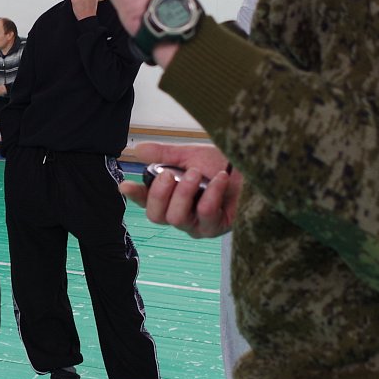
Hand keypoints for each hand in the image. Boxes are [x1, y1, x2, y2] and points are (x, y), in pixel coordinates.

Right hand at [120, 142, 239, 238]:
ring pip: (177, 218)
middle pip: (157, 216)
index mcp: (170, 198)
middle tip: (170, 174)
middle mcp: (181, 215)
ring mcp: (198, 225)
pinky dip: (211, 193)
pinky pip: (205, 214)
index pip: (146, 202)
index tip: (125, 185)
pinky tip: (219, 178)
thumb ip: (164, 155)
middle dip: (160, 194)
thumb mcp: (190, 155)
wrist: (253, 167)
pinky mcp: (216, 227)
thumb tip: (138, 150)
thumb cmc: (223, 163)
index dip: (134, 196)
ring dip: (184, 193)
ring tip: (196, 173)